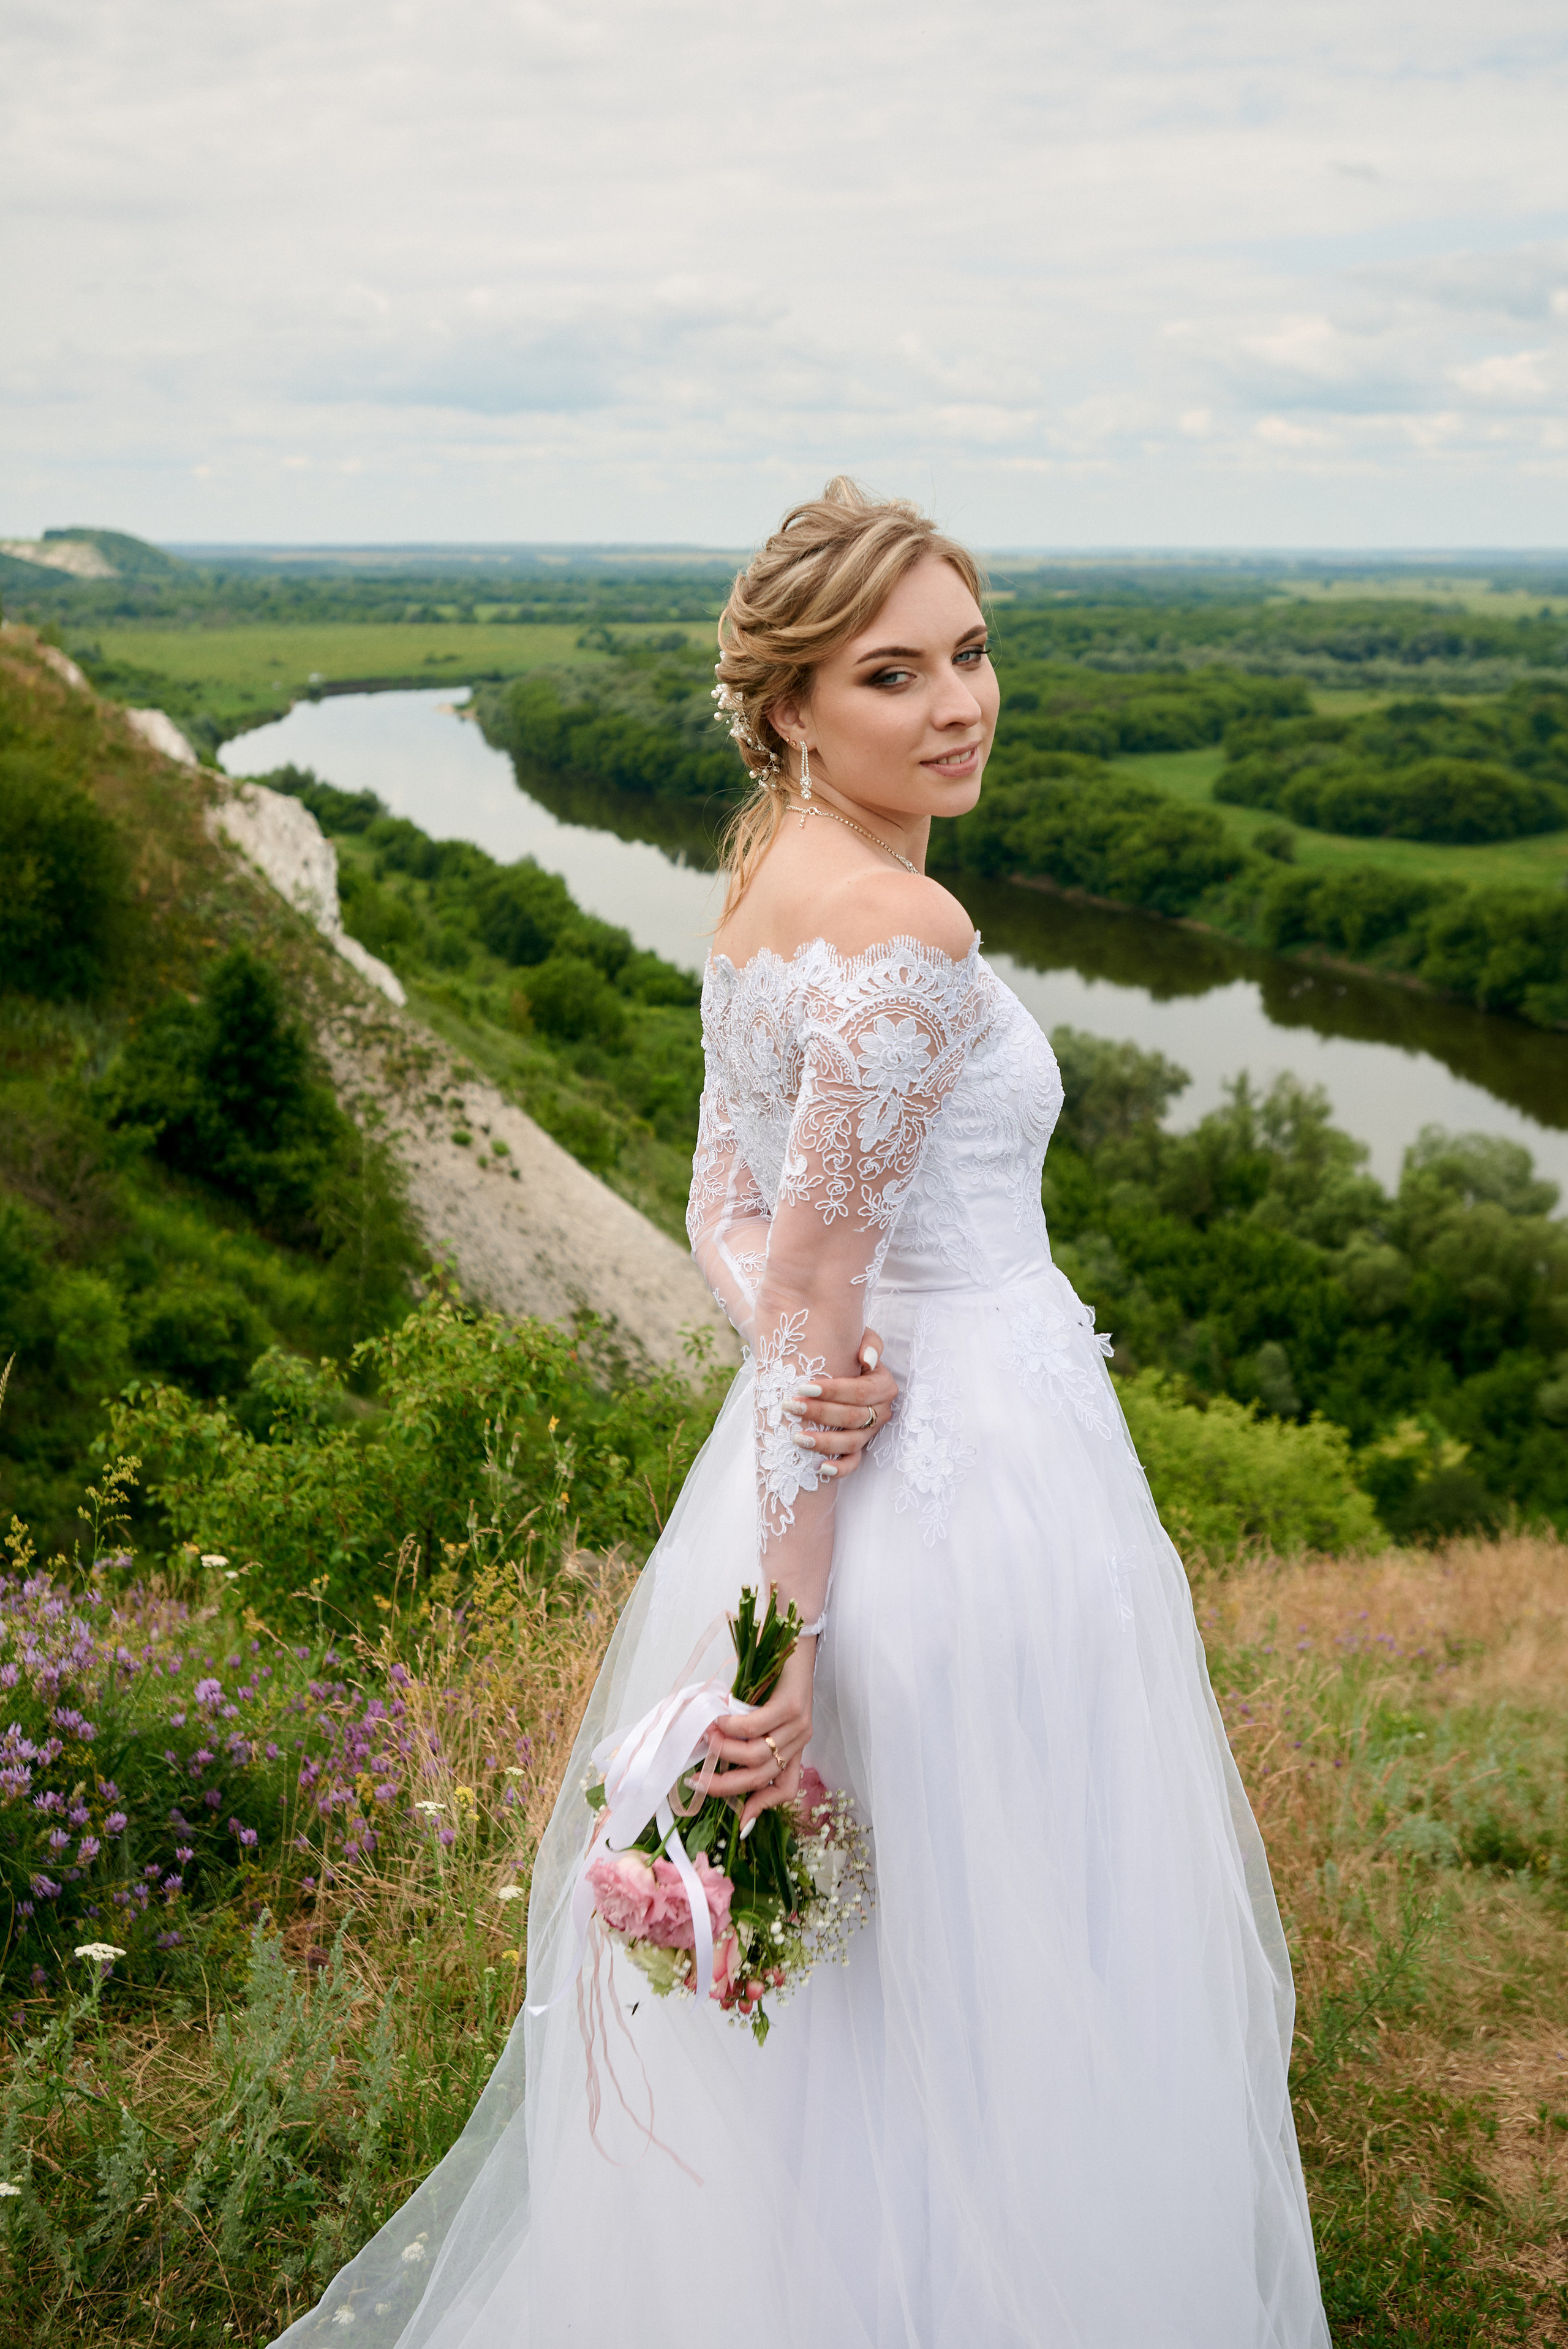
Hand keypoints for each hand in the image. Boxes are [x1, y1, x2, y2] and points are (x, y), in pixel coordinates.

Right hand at [707, 1640, 814, 1835]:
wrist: (796, 1630)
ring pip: (757, 1756)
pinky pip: (756, 1727)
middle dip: (726, 1786)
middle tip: (697, 1781)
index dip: (762, 1808)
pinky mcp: (791, 1705)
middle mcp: (799, 1739)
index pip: (786, 1788)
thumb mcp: (760, 1707)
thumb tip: (710, 1748)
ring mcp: (797, 1724)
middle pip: (762, 1778)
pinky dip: (732, 1727)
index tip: (739, 1824)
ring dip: (725, 1753)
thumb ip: (745, 1731)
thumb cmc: (772, 1668)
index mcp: (794, 1746)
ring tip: (705, 1740)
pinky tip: (717, 1721)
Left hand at [779, 1326, 896, 1480]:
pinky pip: (853, 1463)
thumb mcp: (859, 1337)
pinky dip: (839, 1469)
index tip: (803, 1387)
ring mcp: (870, 1431)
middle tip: (791, 1406)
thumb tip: (868, 1359)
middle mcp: (881, 1411)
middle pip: (852, 1417)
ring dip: (825, 1443)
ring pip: (852, 1443)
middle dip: (820, 1413)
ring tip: (797, 1438)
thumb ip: (869, 1342)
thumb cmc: (846, 1350)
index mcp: (883, 1385)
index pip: (859, 1392)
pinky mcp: (859, 1446)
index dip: (832, 1392)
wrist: (838, 1362)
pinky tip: (820, 1468)